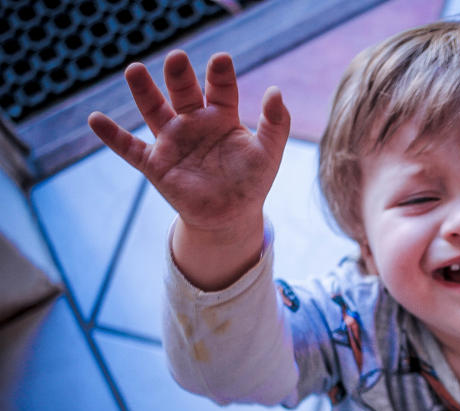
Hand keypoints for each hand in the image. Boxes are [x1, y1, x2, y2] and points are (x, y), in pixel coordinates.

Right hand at [88, 51, 289, 288]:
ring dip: (144, 91)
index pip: (220, 88)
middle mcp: (193, 122)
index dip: (220, 74)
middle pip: (183, 92)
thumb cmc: (251, 180)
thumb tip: (276, 91)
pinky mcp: (155, 164)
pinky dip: (112, 136)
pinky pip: (130, 148)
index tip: (222, 59)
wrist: (231, 216)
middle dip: (179, 75)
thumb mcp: (269, 152)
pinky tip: (95, 120)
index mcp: (221, 115)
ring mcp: (172, 141)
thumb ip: (277, 123)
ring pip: (153, 110)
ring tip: (135, 70)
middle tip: (177, 58)